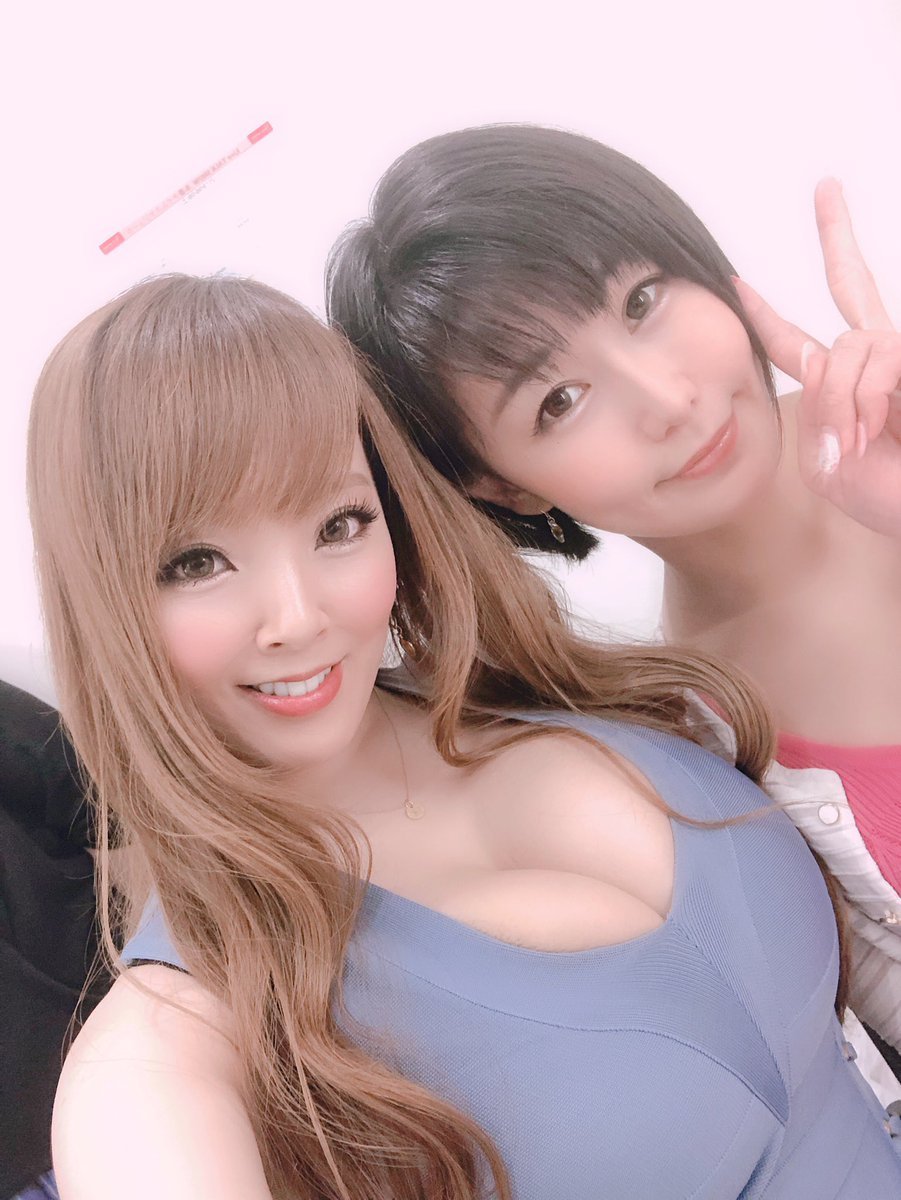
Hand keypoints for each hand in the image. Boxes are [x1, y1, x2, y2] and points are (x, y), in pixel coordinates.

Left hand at [733, 179, 900, 538]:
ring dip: (843, 404)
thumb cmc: (882, 496)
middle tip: (827, 187)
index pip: (794, 341)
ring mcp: (898, 354)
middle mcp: (873, 358)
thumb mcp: (825, 462)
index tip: (737, 284)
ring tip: (859, 443)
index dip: (765, 315)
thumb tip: (819, 359)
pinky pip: (875, 363)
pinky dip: (865, 403)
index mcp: (837, 385)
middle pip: (850, 283)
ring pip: (845, 348)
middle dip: (837, 234)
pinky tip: (877, 430)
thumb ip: (814, 412)